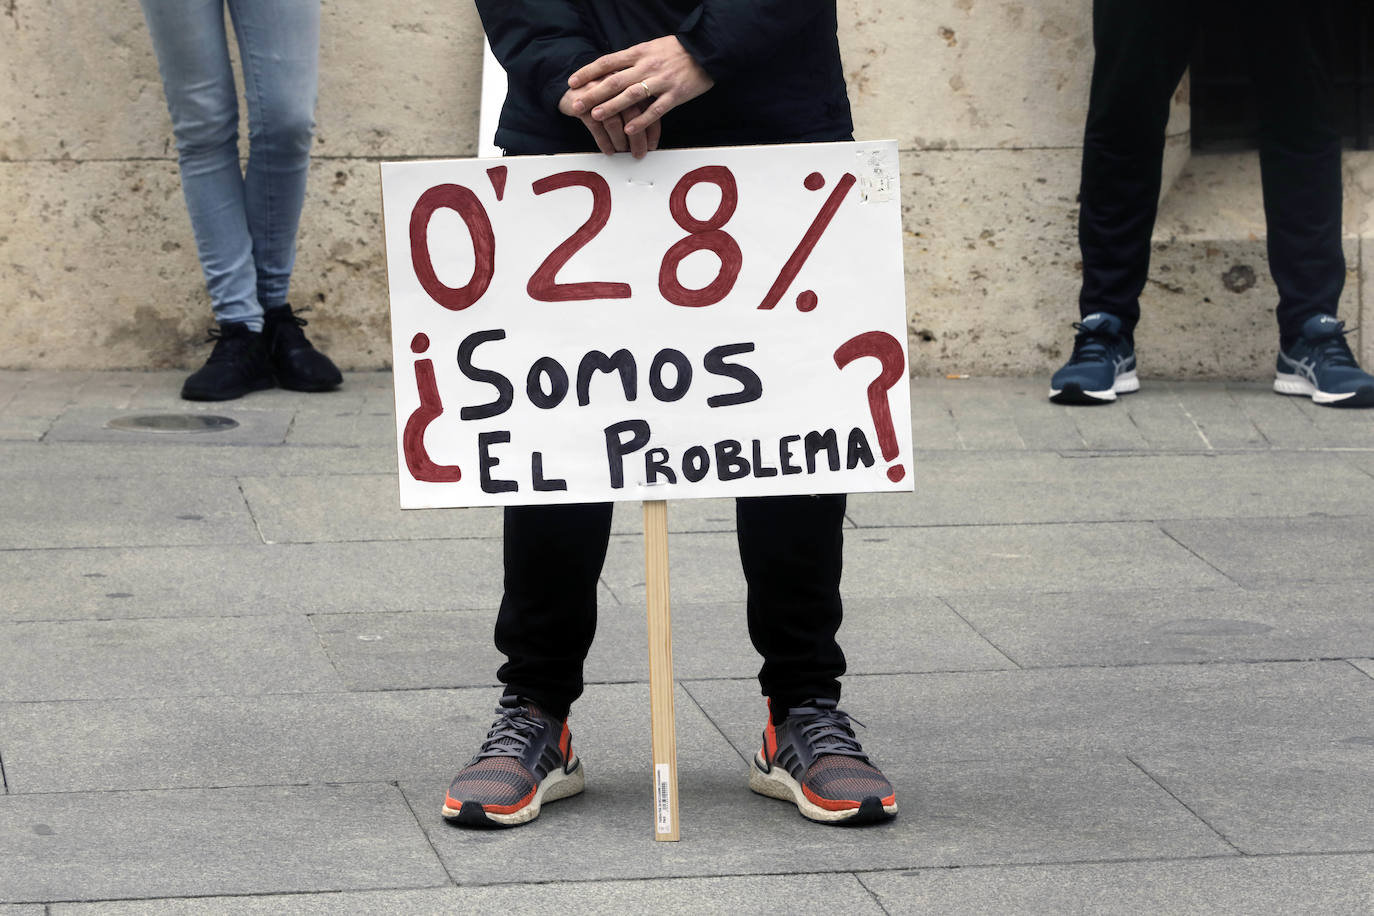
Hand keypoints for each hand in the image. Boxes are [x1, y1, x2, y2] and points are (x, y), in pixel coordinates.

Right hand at [560, 87, 661, 157]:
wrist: (574, 84)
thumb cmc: (603, 96)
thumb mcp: (623, 98)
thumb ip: (636, 111)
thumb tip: (647, 139)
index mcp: (631, 83)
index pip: (648, 109)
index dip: (651, 131)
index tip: (651, 146)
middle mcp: (617, 85)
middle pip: (632, 115)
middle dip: (637, 140)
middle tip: (638, 154)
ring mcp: (599, 93)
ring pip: (614, 121)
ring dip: (620, 141)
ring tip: (622, 151)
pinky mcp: (582, 101)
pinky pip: (596, 126)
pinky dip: (604, 141)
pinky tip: (608, 150)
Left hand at [564, 36, 712, 137]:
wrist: (707, 50)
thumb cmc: (677, 51)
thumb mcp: (652, 48)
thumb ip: (633, 59)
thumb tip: (610, 69)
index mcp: (639, 52)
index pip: (608, 62)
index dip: (588, 72)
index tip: (573, 82)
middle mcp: (647, 66)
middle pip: (614, 80)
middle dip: (593, 93)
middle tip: (577, 105)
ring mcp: (661, 81)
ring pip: (631, 95)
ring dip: (612, 106)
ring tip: (595, 116)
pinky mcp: (675, 94)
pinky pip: (655, 110)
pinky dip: (641, 121)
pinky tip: (628, 131)